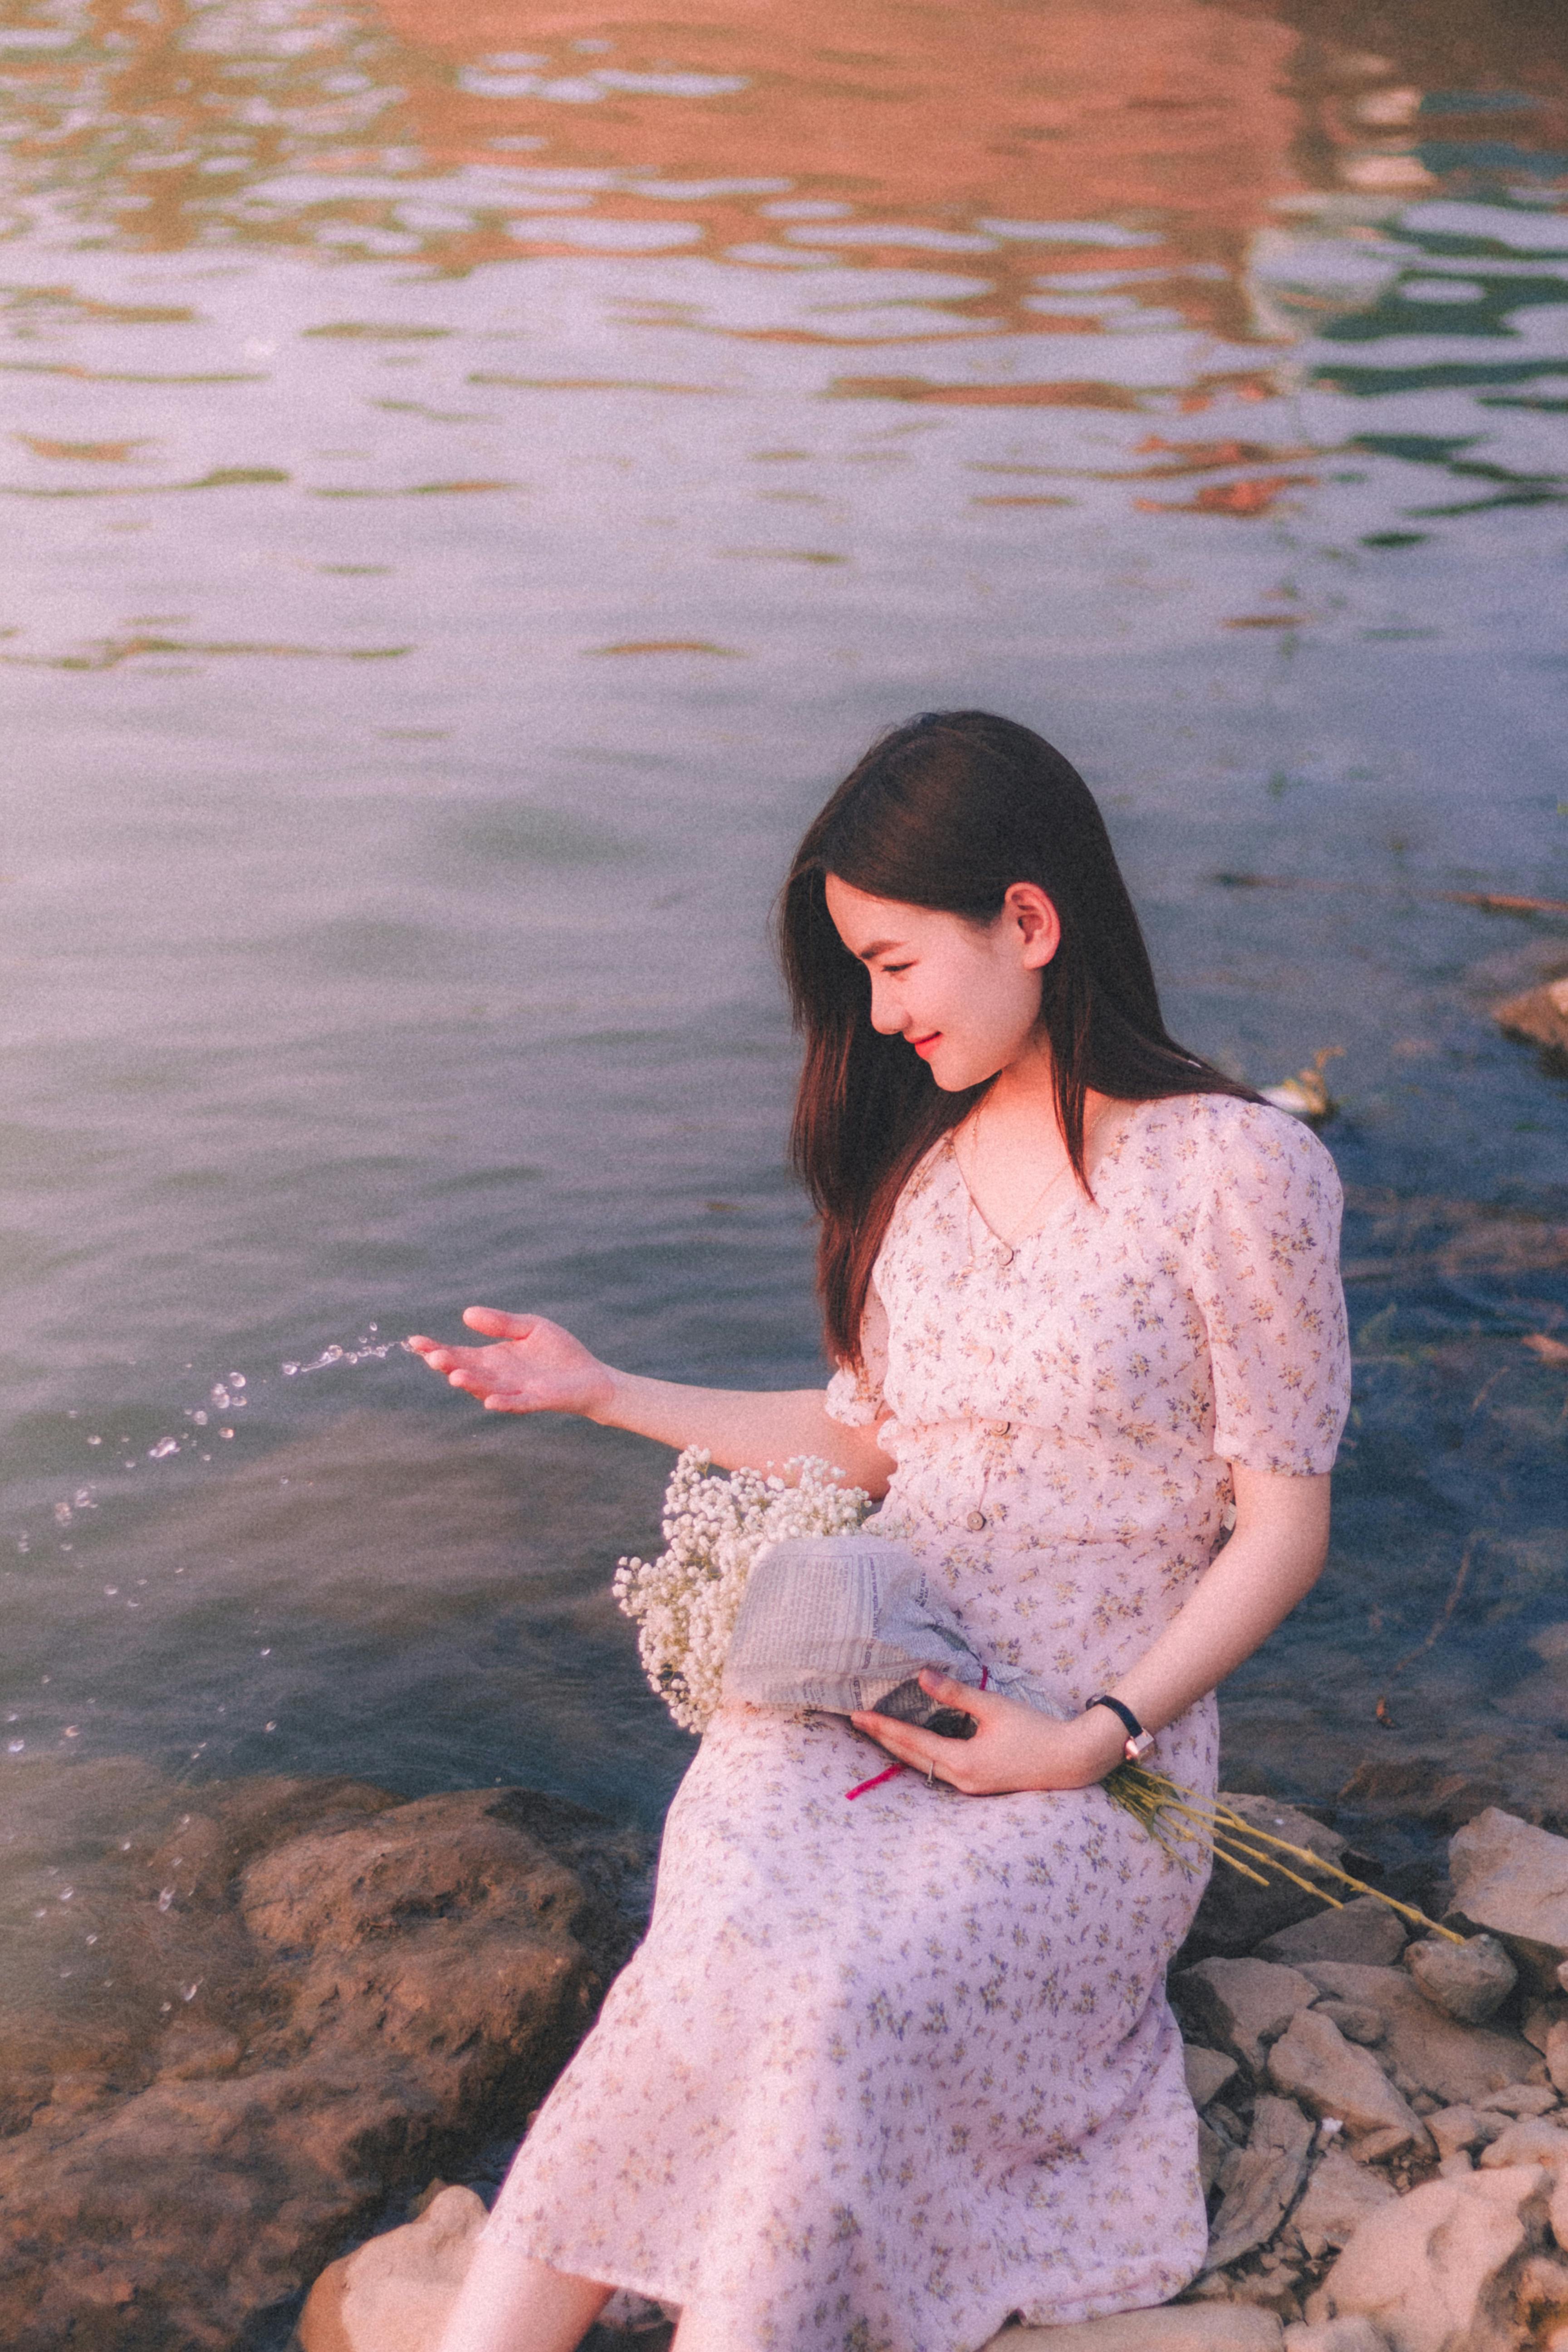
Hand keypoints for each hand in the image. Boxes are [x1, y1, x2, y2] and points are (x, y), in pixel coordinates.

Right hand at [406, 1308, 617, 1419]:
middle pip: (466, 1371)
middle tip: (432, 1358)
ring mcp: (515, 1391)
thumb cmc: (559, 1353)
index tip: (415, 1341)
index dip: (436, 1349)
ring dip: (471, 1384)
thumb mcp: (530, 1327)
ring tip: (455, 1376)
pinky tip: (490, 1401)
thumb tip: (467, 1314)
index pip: (458, 1354)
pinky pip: (516, 1403)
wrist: (590, 1376)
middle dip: (448, 1366)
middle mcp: (498, 1378)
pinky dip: (503, 1402)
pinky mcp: (536, 1400)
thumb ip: (501, 1323)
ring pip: (486, 1389)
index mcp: (492, 1359)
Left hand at [850, 1671, 1128, 1795]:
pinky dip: (922, 1755)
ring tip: (877, 1730)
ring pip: (925, 1767)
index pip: (912, 1743)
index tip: (857, 1714)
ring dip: (900, 1748)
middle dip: (883, 1739)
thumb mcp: (994, 1707)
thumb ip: (956, 1694)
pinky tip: (914, 1743)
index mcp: (964, 1762)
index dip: (883, 1727)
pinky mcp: (980, 1784)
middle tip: (856, 1720)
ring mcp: (971, 1787)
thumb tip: (920, 1676)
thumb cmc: (1036, 1730)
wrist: (1072, 1760)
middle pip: (912, 1759)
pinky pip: (940, 1770)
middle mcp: (962, 1780)